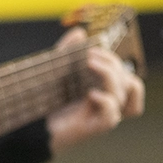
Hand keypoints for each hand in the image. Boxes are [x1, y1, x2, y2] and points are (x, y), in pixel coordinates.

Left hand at [46, 27, 144, 156]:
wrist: (31, 127)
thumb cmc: (46, 102)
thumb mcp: (57, 72)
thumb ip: (68, 53)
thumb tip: (80, 33)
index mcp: (105, 95)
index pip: (131, 82)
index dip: (120, 65)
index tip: (96, 51)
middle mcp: (108, 107)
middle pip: (130, 83)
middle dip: (113, 63)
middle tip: (90, 55)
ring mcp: (102, 118)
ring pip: (124, 96)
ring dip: (111, 75)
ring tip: (88, 64)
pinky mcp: (93, 130)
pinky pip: (112, 117)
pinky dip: (105, 101)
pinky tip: (90, 94)